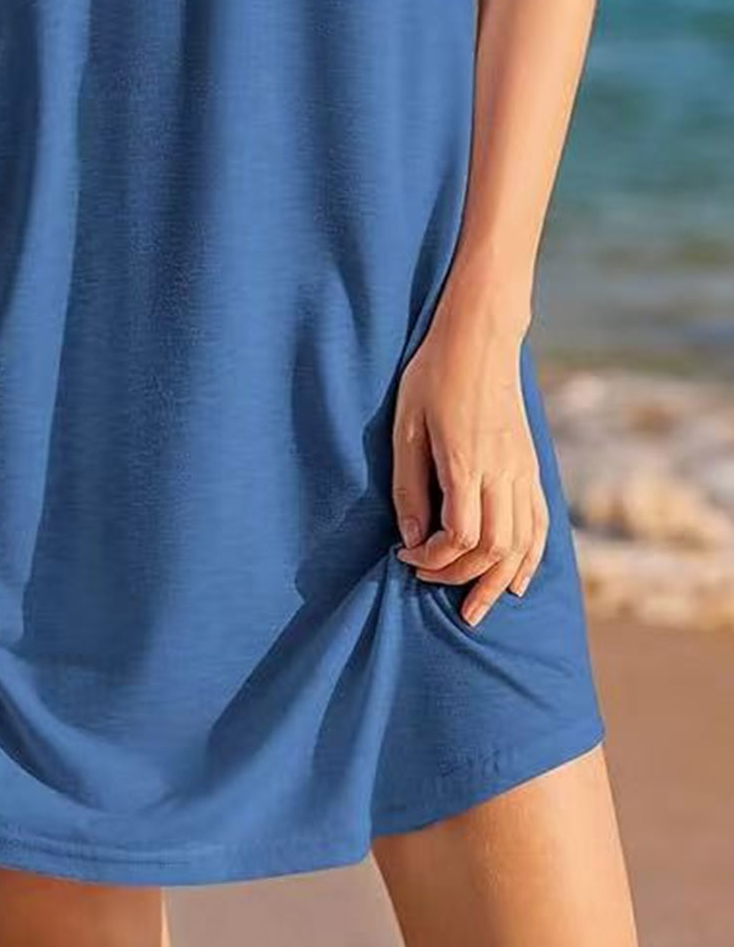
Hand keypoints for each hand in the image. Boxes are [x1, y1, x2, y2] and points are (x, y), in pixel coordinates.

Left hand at [390, 290, 548, 624]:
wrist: (481, 337)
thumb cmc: (434, 375)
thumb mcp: (406, 425)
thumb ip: (409, 484)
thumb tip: (411, 538)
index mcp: (467, 460)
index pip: (461, 536)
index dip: (433, 558)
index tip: (406, 556)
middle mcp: (502, 471)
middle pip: (494, 548)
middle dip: (461, 579)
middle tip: (429, 585)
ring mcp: (522, 469)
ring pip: (521, 543)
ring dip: (497, 581)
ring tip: (475, 609)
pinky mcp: (531, 465)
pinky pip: (539, 523)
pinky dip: (530, 558)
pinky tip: (516, 581)